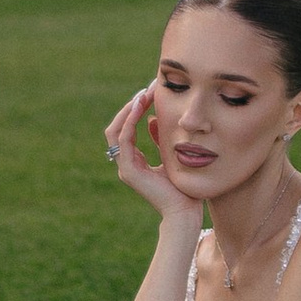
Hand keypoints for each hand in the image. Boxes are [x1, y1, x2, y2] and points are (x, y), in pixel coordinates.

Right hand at [104, 82, 195, 222]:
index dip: (136, 109)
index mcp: (134, 161)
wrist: (185, 211)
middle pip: (118, 127)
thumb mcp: (170, 154)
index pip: (127, 129)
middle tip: (148, 88)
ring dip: (129, 110)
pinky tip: (140, 107)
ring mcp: (125, 168)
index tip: (150, 92)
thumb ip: (160, 138)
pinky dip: (129, 121)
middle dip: (131, 105)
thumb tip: (153, 119)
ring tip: (143, 94)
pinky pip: (124, 140)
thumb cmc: (182, 187)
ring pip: (116, 131)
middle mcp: (126, 164)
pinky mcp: (129, 171)